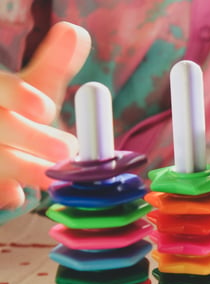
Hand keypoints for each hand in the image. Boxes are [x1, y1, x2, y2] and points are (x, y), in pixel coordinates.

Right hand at [0, 21, 90, 208]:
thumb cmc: (17, 113)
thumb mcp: (33, 88)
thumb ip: (54, 64)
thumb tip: (76, 33)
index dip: (18, 95)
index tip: (47, 109)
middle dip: (31, 138)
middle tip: (67, 150)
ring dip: (22, 168)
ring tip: (55, 178)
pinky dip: (1, 194)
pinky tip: (17, 197)